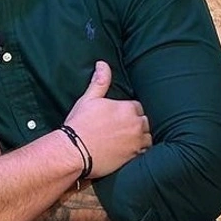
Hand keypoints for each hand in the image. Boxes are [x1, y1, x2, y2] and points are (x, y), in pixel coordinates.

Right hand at [63, 61, 150, 177]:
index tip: (117, 117)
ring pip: (146, 137)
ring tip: (125, 139)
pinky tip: (127, 150)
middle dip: (135, 123)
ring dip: (139, 137)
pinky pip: (144, 152)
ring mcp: (136, 142)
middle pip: (144, 121)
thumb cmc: (80, 124)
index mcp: (127, 108)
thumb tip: (102, 64)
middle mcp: (136, 124)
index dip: (127, 111)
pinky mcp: (134, 156)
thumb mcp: (89, 99)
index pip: (137, 107)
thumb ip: (100, 81)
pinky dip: (138, 150)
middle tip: (120, 128)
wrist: (74, 151)